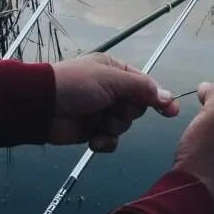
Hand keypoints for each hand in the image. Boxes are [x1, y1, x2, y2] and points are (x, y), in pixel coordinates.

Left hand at [50, 53, 177, 150]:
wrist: (41, 107)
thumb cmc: (75, 84)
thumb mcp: (111, 79)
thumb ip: (142, 88)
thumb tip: (168, 97)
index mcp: (115, 71)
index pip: (145, 85)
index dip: (158, 98)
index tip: (171, 111)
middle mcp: (110, 90)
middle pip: (136, 107)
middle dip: (126, 112)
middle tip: (111, 108)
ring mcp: (101, 111)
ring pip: (124, 125)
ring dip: (112, 126)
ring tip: (96, 122)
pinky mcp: (92, 131)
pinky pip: (111, 140)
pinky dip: (104, 141)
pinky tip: (94, 140)